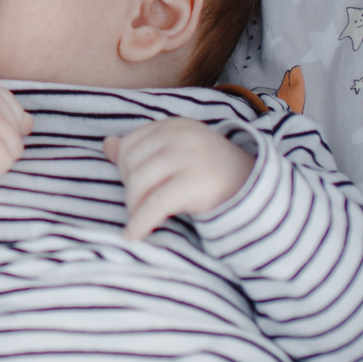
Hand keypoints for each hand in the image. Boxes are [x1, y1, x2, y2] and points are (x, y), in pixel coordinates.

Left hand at [104, 118, 253, 241]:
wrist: (256, 191)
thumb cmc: (211, 174)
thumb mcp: (177, 154)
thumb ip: (142, 148)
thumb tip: (106, 144)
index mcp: (174, 126)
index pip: (130, 144)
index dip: (124, 169)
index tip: (136, 187)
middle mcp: (181, 136)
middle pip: (131, 164)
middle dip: (129, 189)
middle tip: (140, 206)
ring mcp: (189, 158)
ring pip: (138, 183)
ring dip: (133, 207)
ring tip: (140, 219)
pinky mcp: (196, 183)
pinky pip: (155, 205)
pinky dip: (139, 222)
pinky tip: (133, 235)